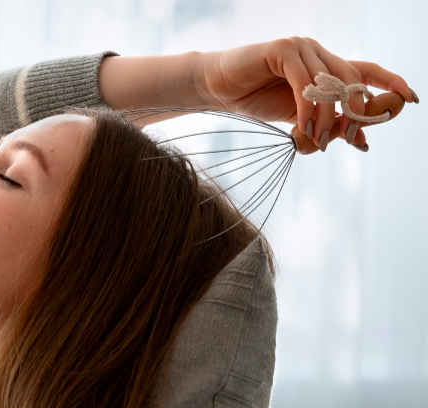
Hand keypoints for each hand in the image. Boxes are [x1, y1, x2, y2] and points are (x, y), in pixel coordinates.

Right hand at [198, 37, 416, 149]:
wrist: (217, 89)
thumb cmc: (256, 100)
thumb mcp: (300, 117)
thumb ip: (329, 123)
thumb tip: (362, 141)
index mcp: (326, 65)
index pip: (366, 70)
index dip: (391, 82)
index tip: (411, 99)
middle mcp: (319, 52)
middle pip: (353, 79)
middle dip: (357, 112)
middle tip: (353, 138)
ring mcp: (302, 47)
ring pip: (329, 83)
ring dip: (327, 117)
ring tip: (318, 141)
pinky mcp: (282, 50)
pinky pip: (304, 82)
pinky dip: (307, 108)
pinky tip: (301, 128)